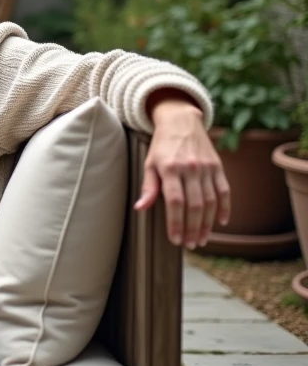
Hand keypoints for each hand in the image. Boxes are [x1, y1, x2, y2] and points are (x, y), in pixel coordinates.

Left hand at [135, 95, 230, 248]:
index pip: (175, 202)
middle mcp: (190, 168)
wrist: (181, 120)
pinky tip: (221, 223)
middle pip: (195, 205)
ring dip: (207, 224)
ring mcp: (207, 168)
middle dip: (193, 228)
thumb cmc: (161, 145)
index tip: (175, 240)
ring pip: (211, 201)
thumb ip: (148, 187)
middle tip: (191, 245)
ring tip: (202, 239)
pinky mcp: (218, 167)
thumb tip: (141, 208)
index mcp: (170, 168)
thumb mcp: (149, 163)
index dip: (176, 223)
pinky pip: (224, 191)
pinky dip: (224, 208)